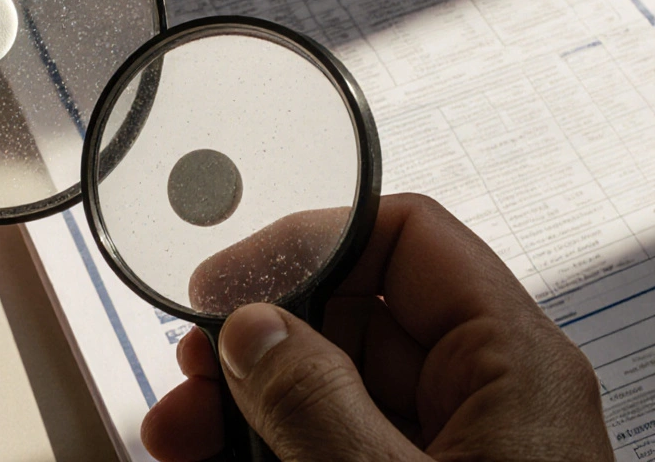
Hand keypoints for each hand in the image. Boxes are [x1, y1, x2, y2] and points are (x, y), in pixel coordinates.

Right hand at [141, 194, 611, 460]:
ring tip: (175, 437)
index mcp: (505, 364)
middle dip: (256, 338)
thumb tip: (251, 328)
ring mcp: (440, 456)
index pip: (408, 240)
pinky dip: (264, 454)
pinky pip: (325, 449)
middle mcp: (477, 399)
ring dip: (241, 406)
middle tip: (187, 372)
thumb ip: (313, 399)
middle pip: (353, 317)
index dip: (312, 239)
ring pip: (325, 389)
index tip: (229, 277)